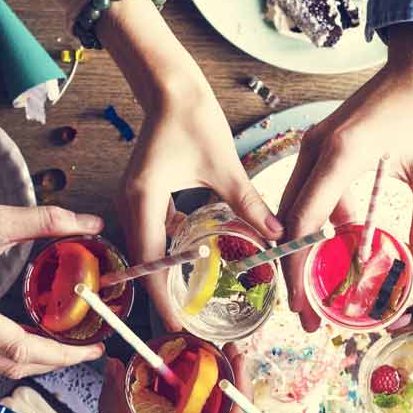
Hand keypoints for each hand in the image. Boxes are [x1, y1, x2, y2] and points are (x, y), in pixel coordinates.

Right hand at [0, 182, 106, 377]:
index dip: (60, 353)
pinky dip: (14, 348)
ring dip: (34, 357)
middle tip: (88, 349)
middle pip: (10, 364)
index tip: (91, 349)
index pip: (19, 348)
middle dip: (53, 361)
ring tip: (69, 343)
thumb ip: (46, 222)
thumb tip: (91, 224)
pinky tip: (39, 334)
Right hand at [101, 0, 281, 329]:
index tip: (179, 326)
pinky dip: (171, 254)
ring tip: (192, 306)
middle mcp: (132, 206)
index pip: (150, 265)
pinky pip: (155, 234)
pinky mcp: (144, 195)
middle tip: (191, 326)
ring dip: (168, 277)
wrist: (170, 86)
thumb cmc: (192, 118)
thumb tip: (279, 235)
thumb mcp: (225, 167)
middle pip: (145, 265)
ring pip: (149, 252)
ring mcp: (135, 201)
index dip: (163, 299)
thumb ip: (249, 204)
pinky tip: (195, 267)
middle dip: (166, 296)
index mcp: (144, 201)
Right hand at [280, 23, 412, 331]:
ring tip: (320, 295)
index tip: (305, 307)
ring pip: (297, 211)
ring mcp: (317, 148)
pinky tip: (343, 253)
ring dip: (306, 253)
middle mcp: (317, 150)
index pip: (305, 223)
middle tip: (308, 317)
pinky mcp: (326, 149)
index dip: (300, 269)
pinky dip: (322, 229)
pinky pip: (313, 196)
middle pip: (290, 223)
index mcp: (340, 154)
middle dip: (295, 272)